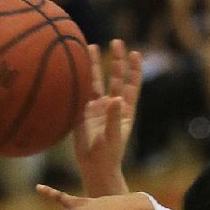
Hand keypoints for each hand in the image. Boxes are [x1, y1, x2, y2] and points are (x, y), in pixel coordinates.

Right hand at [73, 40, 141, 193]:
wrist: (94, 167)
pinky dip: (79, 79)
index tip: (135, 53)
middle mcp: (112, 106)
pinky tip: (74, 65)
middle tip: (116, 42)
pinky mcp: (83, 112)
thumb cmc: (108, 155)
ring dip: (95, 65)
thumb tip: (116, 97)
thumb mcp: (113, 136)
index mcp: (125, 111)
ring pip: (97, 82)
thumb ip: (114, 117)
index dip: (134, 70)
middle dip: (116, 61)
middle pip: (115, 78)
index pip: (132, 86)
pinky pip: (81, 91)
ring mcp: (97, 108)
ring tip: (92, 46)